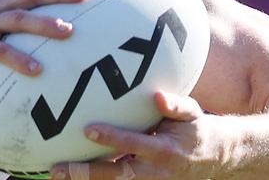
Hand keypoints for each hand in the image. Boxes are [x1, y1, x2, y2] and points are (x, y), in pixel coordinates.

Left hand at [51, 91, 223, 179]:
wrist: (213, 159)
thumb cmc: (194, 129)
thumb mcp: (191, 114)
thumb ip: (175, 105)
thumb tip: (158, 97)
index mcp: (164, 151)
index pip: (133, 144)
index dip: (112, 138)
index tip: (88, 129)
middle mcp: (154, 172)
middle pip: (116, 175)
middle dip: (87, 173)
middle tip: (58, 169)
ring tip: (55, 175)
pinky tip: (70, 178)